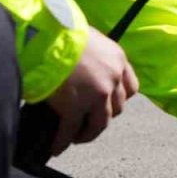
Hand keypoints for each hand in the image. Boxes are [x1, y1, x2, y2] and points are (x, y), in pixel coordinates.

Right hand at [44, 26, 138, 155]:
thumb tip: (82, 71)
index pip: (131, 87)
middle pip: (118, 108)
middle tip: (89, 120)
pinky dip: (63, 141)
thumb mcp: (88, 39)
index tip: (109, 104)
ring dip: (88, 133)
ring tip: (75, 137)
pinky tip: (56, 147)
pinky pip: (70, 131)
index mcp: (117, 59)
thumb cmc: (60, 30)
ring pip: (100, 124)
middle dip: (104, 116)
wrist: (45, 35)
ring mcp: (96, 94)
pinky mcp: (75, 108)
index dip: (119, 99)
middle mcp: (112, 78)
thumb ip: (93, 57)